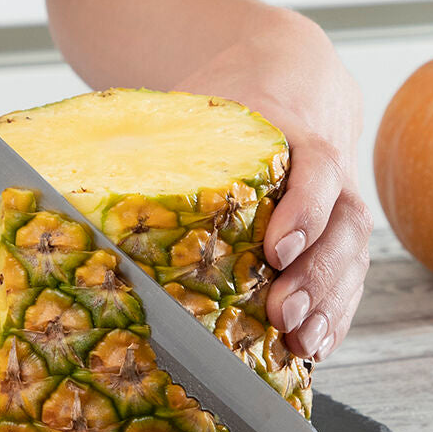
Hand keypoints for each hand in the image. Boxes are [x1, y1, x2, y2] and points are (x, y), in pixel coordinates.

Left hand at [177, 9, 371, 362]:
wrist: (289, 83)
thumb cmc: (237, 100)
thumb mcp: (207, 102)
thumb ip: (164, 131)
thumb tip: (79, 165)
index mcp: (300, 135)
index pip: (317, 172)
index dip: (304, 211)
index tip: (277, 250)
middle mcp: (334, 175)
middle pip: (344, 228)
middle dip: (317, 277)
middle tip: (284, 315)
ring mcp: (342, 207)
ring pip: (353, 258)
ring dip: (330, 305)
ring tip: (302, 344)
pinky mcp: (339, 236)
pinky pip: (350, 279)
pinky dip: (337, 316)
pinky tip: (315, 348)